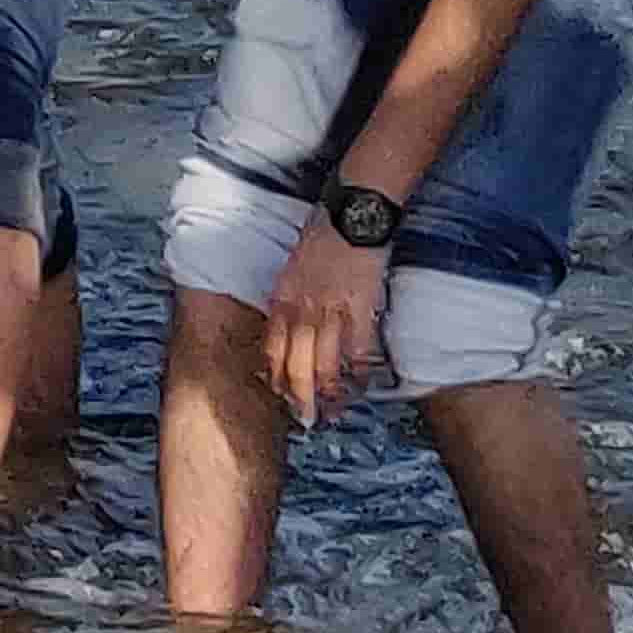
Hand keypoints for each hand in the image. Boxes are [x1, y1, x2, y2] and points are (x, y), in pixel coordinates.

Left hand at [262, 214, 391, 426]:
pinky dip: (359, 372)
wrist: (351, 213)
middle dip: (298, 395)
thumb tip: (292, 326)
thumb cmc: (324, 236)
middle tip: (303, 419)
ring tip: (331, 413)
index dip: (275, 375)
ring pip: (324, 362)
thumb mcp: (294, 268)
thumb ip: (291, 298)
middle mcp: (301, 308)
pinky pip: (358, 350)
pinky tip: (360, 387)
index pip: (272, 346)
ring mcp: (330, 310)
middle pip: (295, 362)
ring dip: (327, 392)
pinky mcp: (360, 308)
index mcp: (282, 297)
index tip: (278, 396)